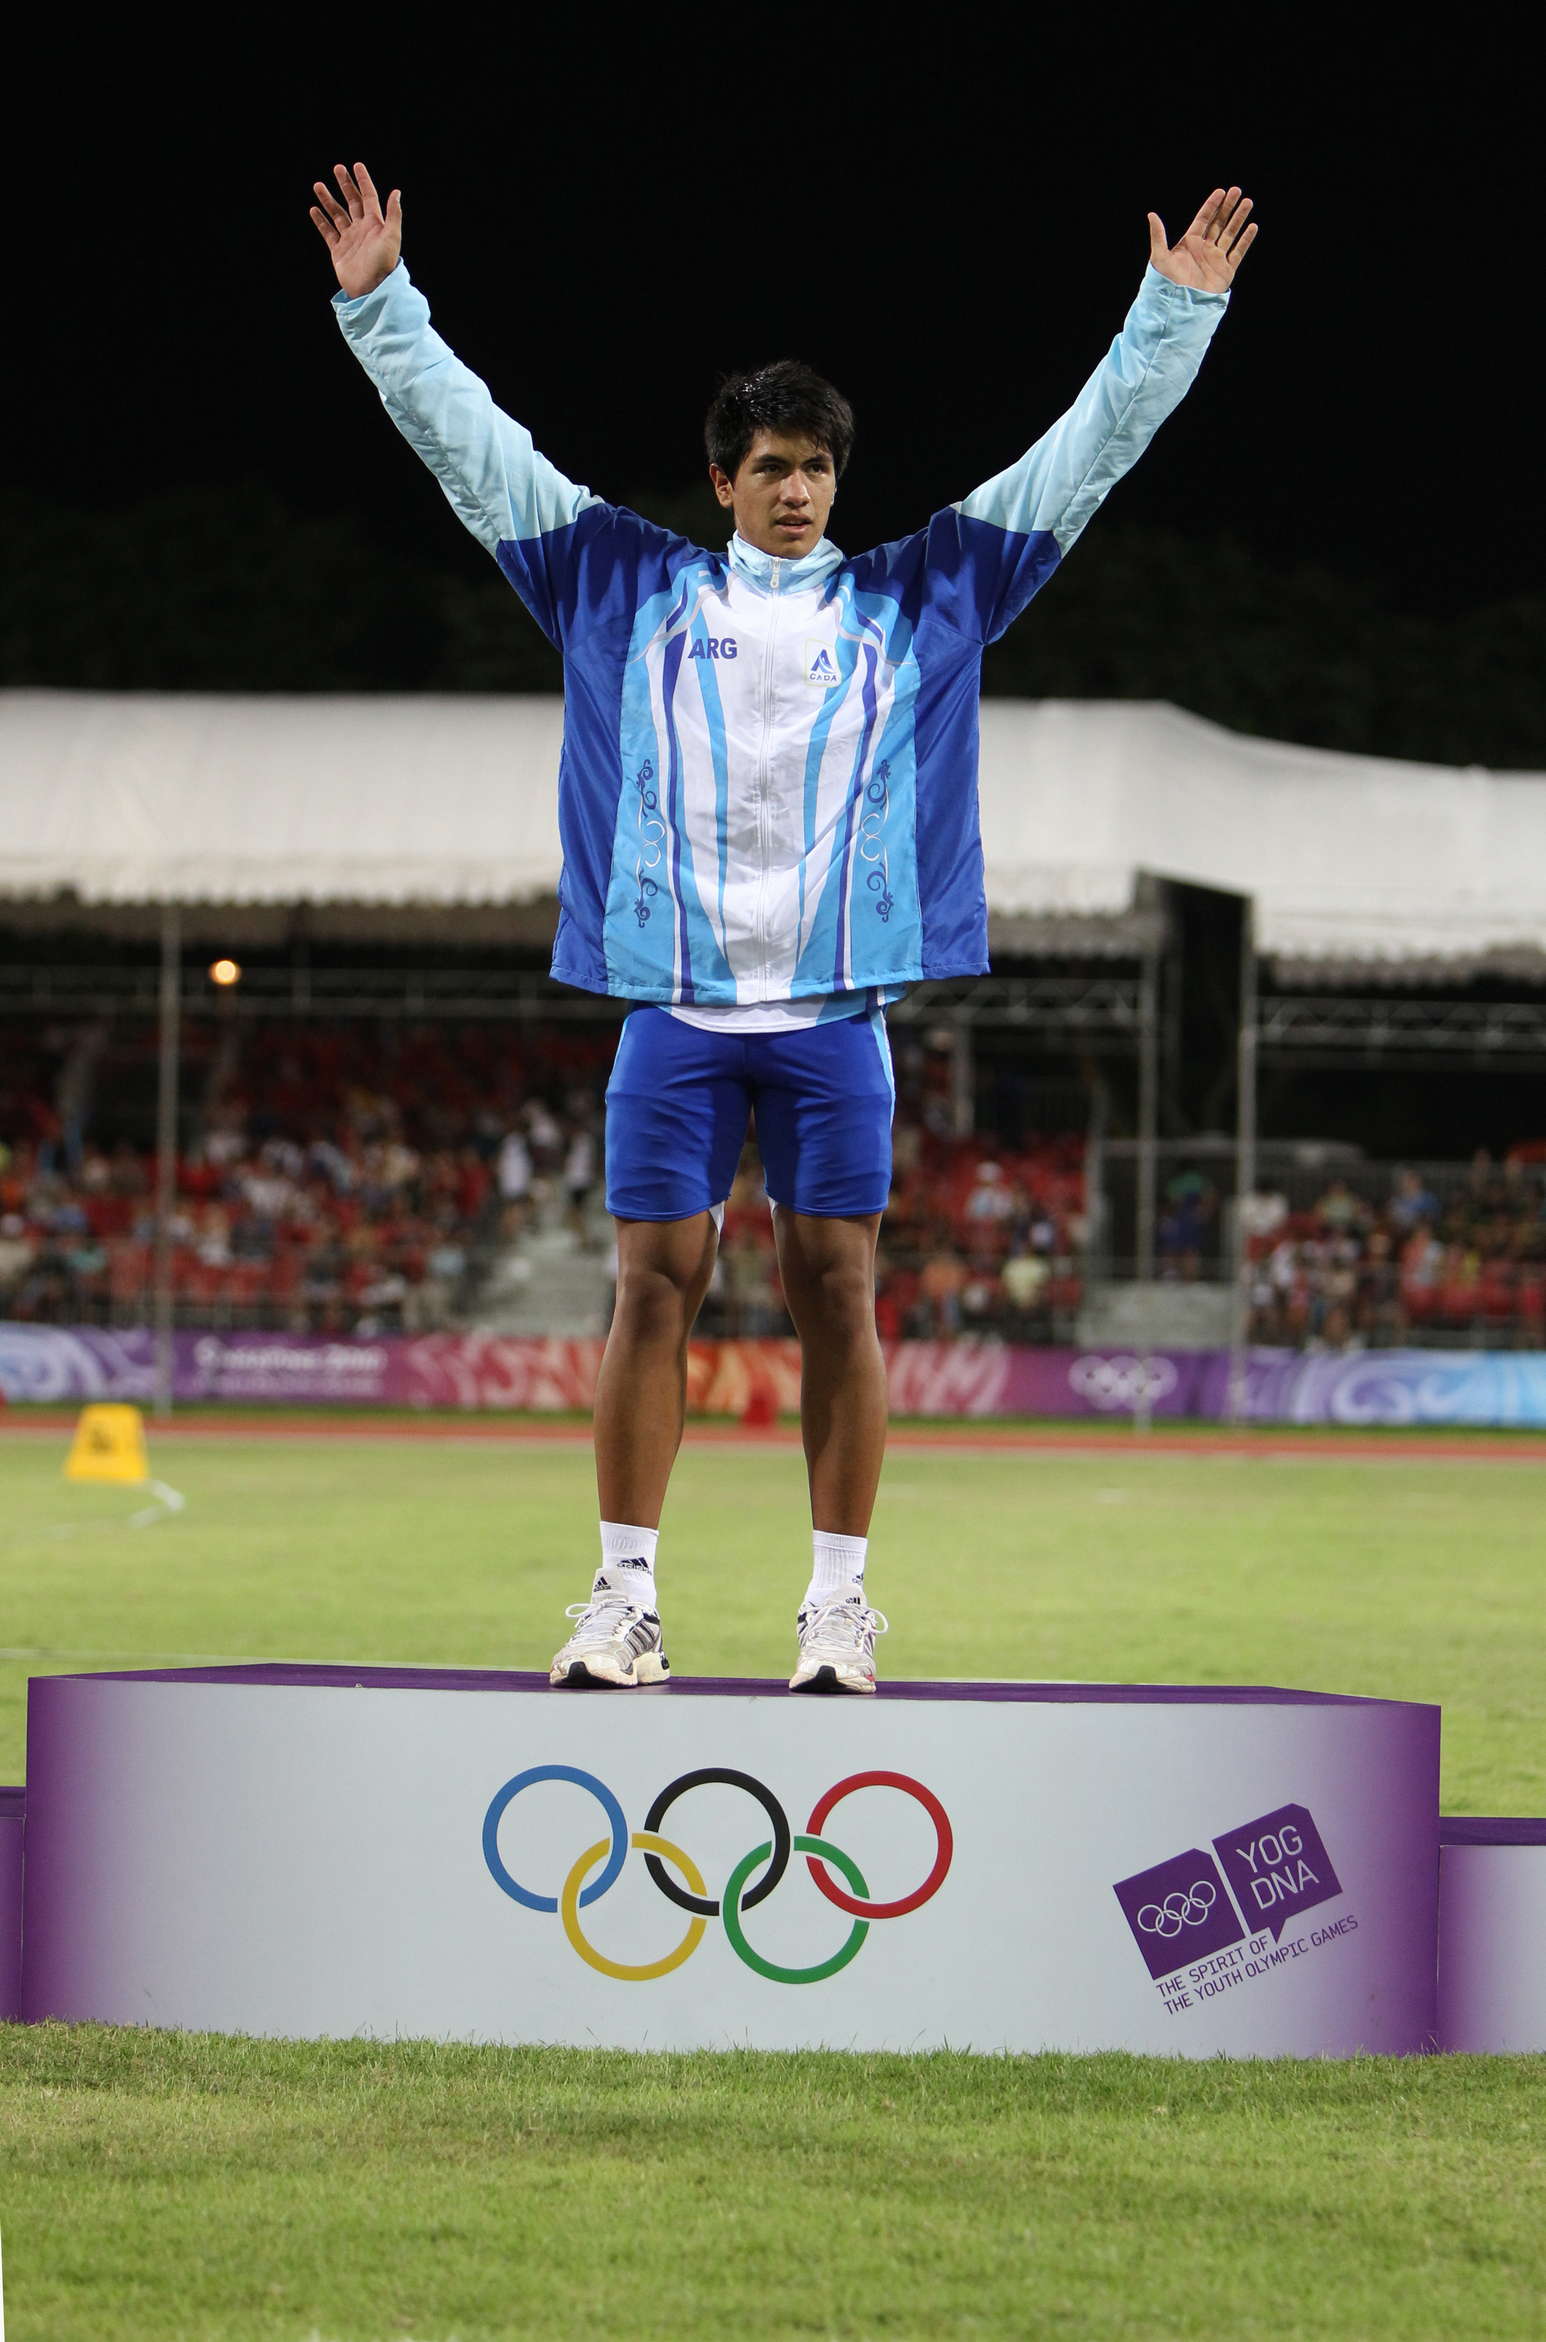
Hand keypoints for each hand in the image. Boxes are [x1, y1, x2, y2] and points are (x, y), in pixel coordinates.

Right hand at [309, 161, 401, 298]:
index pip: (368, 196)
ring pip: (337, 214)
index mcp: (375, 224)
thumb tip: (396, 192)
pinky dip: (320, 221)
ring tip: (318, 185)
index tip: (356, 165)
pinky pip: (328, 232)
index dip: (363, 181)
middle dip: (345, 185)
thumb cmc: (384, 264)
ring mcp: (349, 240)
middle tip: (337, 168)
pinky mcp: (339, 251)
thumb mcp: (392, 237)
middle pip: (352, 201)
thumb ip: (394, 214)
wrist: (371, 289)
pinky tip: (314, 210)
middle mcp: (362, 229)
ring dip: (328, 200)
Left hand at [1147, 187, 1255, 292]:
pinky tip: (1252, 226)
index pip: (1203, 219)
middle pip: (1219, 223)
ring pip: (1230, 234)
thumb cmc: (1167, 284)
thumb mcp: (1160, 257)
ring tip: (1248, 202)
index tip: (1221, 191)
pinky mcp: (1225, 271)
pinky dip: (1245, 240)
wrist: (1180, 307)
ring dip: (1239, 218)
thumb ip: (1158, 236)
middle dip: (1228, 207)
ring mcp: (1216, 259)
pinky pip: (1238, 252)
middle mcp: (1204, 249)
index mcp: (1189, 243)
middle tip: (1237, 190)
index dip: (1212, 205)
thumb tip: (1151, 215)